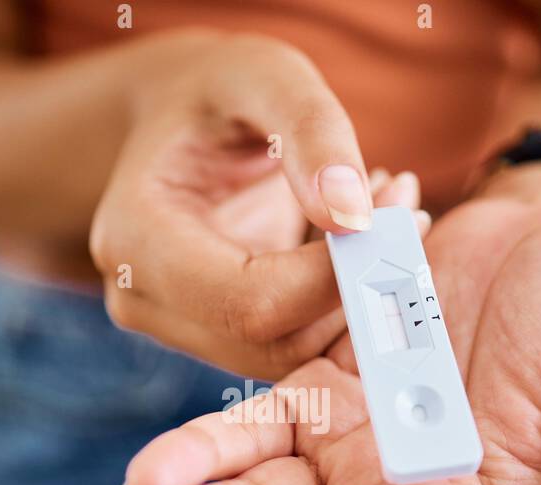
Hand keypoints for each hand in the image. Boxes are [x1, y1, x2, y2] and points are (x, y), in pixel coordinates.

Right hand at [90, 31, 425, 379]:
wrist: (177, 118)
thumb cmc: (215, 89)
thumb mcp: (263, 73)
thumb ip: (311, 130)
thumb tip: (353, 217)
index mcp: (134, 237)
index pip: (249, 302)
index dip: (333, 278)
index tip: (395, 215)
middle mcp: (142, 298)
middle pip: (272, 343)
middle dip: (354, 289)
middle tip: (406, 209)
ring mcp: (175, 327)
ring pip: (288, 355)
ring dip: (355, 297)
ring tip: (385, 210)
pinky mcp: (213, 336)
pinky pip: (292, 342)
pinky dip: (340, 301)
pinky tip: (355, 235)